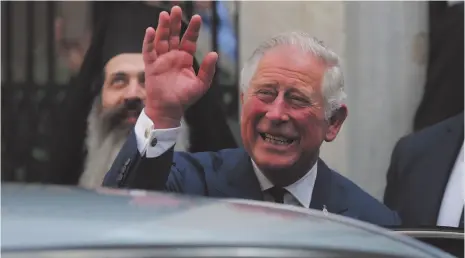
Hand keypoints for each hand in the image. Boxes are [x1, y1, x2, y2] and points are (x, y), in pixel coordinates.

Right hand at [142, 6, 217, 127]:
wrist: (169, 110)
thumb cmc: (185, 98)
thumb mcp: (201, 84)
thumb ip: (208, 70)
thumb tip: (214, 53)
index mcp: (185, 59)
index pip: (189, 40)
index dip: (193, 29)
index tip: (197, 17)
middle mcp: (173, 56)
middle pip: (174, 35)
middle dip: (176, 22)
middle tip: (177, 8)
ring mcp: (161, 60)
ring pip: (162, 39)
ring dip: (163, 27)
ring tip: (165, 14)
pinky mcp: (151, 66)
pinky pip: (149, 51)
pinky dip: (149, 41)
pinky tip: (151, 30)